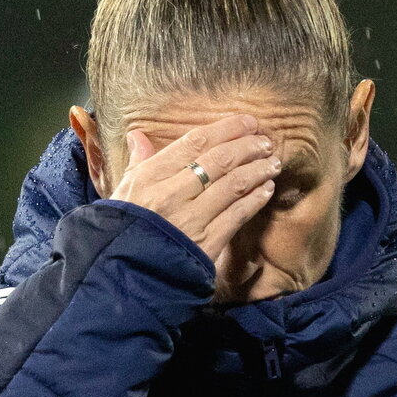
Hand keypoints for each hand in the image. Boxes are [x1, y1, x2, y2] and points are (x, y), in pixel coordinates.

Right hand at [108, 114, 281, 264]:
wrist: (125, 274)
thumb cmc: (124, 228)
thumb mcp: (124, 191)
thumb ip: (138, 161)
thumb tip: (138, 135)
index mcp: (151, 176)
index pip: (195, 142)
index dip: (227, 129)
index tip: (248, 122)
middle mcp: (172, 194)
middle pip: (220, 160)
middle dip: (248, 147)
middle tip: (266, 142)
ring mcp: (191, 219)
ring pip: (233, 185)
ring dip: (258, 171)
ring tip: (272, 163)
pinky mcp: (206, 243)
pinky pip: (237, 215)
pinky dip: (255, 200)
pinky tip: (266, 190)